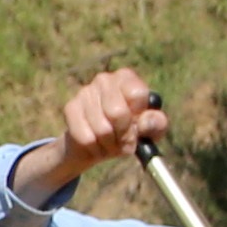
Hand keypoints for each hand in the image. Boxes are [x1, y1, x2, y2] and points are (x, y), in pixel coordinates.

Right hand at [44, 68, 167, 185]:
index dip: (138, 118)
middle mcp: (105, 79)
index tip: (137, 127)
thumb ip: (156, 124)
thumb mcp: (150, 130)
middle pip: (117, 113)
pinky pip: (86, 138)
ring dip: (109, 145)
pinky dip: (94, 148)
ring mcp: (85, 92)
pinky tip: (96, 145)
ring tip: (110, 144)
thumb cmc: (129, 132)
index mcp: (127, 78)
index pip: (137, 95)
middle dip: (123, 135)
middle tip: (124, 142)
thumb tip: (145, 122)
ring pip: (102, 129)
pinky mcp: (70, 108)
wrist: (97, 144)